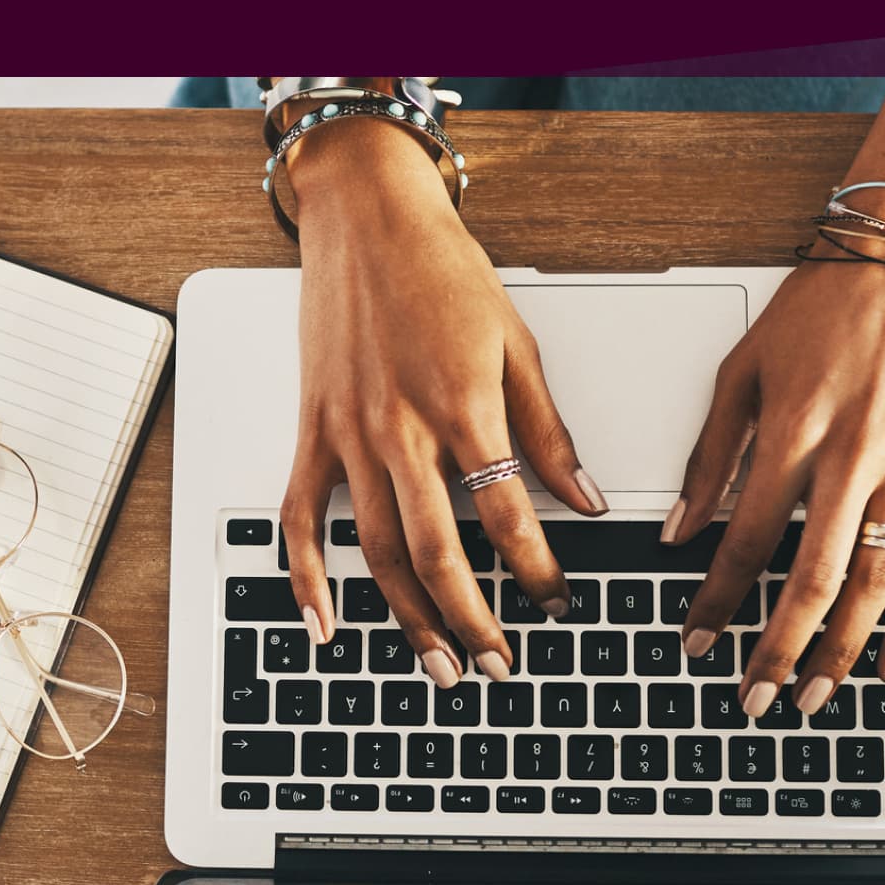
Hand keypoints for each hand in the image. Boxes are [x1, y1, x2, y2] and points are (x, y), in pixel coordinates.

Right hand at [280, 119, 607, 686]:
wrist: (366, 218)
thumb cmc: (443, 270)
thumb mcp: (516, 344)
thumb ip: (547, 431)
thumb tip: (583, 496)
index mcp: (462, 408)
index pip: (507, 516)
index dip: (539, 571)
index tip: (559, 601)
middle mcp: (401, 432)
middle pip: (437, 554)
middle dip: (473, 622)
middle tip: (500, 665)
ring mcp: (348, 437)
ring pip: (376, 552)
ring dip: (408, 618)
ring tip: (439, 666)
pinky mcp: (312, 432)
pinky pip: (301, 519)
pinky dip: (307, 579)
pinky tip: (326, 625)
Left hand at [665, 256, 884, 715]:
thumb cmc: (818, 310)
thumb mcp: (740, 372)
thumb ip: (707, 457)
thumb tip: (676, 531)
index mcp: (792, 434)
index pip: (746, 542)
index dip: (717, 601)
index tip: (695, 641)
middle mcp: (853, 460)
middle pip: (813, 580)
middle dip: (779, 650)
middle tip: (754, 697)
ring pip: (877, 584)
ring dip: (842, 650)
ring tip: (814, 694)